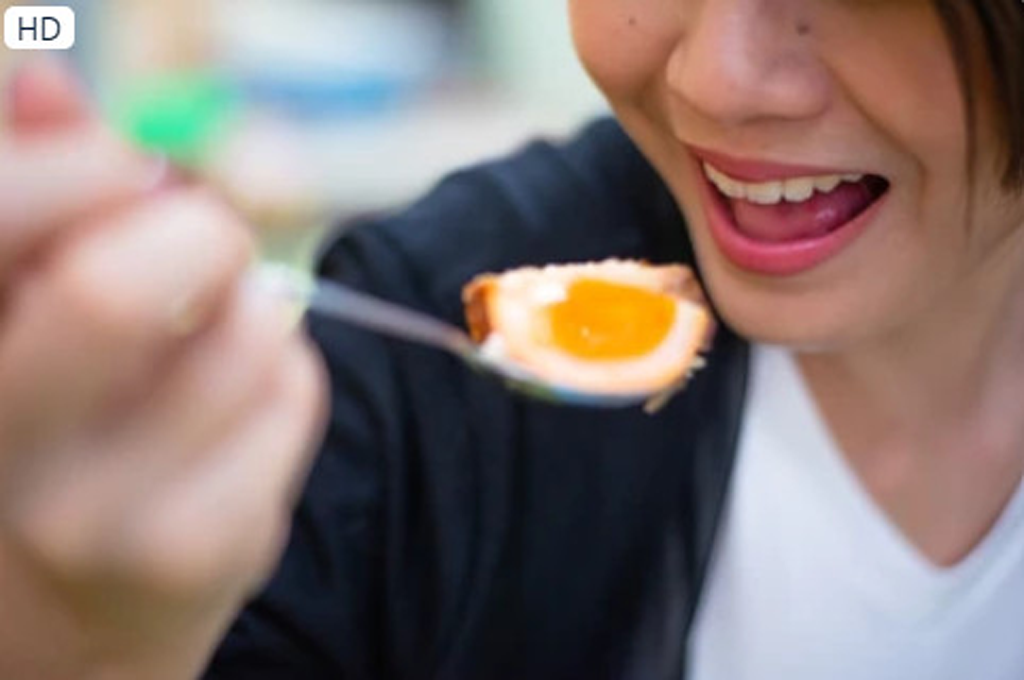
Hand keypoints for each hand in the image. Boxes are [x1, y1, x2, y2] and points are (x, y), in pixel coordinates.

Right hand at [0, 60, 327, 679]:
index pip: (0, 209)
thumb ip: (31, 203)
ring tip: (223, 341)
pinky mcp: (195, 555)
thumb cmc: (52, 436)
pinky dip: (289, 377)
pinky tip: (244, 413)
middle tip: (205, 246)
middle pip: (116, 286)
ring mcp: (92, 514)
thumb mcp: (17, 315)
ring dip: (256, 309)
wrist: (67, 621)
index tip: (129, 172)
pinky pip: (294, 397)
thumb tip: (47, 81)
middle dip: (196, 235)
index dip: (85, 164)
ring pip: (245, 334)